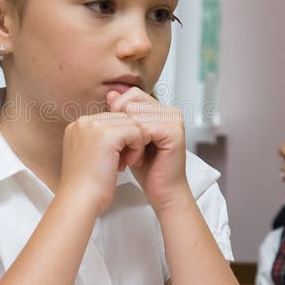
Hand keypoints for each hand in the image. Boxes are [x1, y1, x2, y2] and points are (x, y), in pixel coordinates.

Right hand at [60, 110, 146, 214]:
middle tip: (126, 162)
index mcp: (78, 126)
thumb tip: (122, 136)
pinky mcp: (107, 134)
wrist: (80, 200)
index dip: (120, 139)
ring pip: (131, 124)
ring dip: (135, 144)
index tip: (118, 158)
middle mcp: (83, 122)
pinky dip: (137, 149)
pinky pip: (136, 132)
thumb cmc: (86, 187)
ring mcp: (94, 125)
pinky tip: (129, 163)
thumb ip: (102, 142)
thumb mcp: (91, 156)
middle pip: (121, 119)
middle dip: (129, 140)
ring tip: (127, 163)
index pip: (111, 120)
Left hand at [106, 88, 187, 211]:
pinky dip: (135, 145)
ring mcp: (174, 120)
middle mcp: (169, 110)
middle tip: (123, 151)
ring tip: (130, 157)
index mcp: (160, 108)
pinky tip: (136, 159)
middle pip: (132, 103)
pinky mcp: (174, 132)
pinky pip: (144, 128)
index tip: (116, 137)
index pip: (131, 95)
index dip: (118, 113)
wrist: (161, 191)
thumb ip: (121, 113)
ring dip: (127, 139)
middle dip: (122, 127)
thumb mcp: (127, 136)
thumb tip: (110, 92)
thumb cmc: (146, 167)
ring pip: (135, 115)